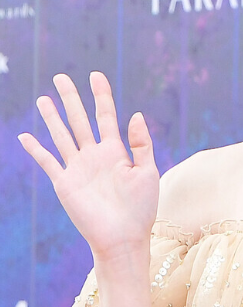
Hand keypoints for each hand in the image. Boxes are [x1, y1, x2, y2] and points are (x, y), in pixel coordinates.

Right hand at [18, 72, 159, 260]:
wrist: (124, 237)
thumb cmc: (141, 207)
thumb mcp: (148, 171)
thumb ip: (141, 143)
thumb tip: (135, 114)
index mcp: (116, 150)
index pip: (106, 115)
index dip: (101, 95)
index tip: (95, 75)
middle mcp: (95, 155)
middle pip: (80, 119)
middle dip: (71, 98)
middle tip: (61, 77)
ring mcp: (78, 168)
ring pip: (62, 135)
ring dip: (52, 117)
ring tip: (44, 98)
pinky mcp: (64, 184)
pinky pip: (47, 162)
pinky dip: (36, 149)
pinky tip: (25, 136)